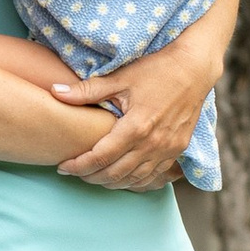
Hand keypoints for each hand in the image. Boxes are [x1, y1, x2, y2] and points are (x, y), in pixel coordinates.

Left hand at [53, 33, 205, 189]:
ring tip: (92, 176)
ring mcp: (168, 150)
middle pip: (115, 174)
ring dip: (111, 182)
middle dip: (91, 177)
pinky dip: (134, 181)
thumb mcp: (119, 78)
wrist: (194, 68)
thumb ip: (87, 91)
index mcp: (136, 127)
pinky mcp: (177, 150)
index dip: (79, 165)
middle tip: (74, 172)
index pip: (100, 157)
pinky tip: (121, 178)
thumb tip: (55, 92)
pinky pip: (153, 177)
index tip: (63, 166)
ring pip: (134, 179)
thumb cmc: (156, 69)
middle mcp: (153, 144)